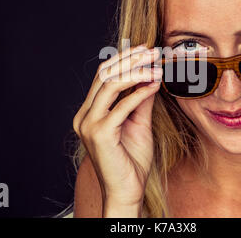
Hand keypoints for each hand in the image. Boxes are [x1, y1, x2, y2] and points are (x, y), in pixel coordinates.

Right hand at [73, 44, 161, 212]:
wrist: (127, 191)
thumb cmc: (131, 160)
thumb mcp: (138, 123)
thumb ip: (140, 100)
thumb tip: (150, 75)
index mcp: (89, 112)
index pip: (103, 76)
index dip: (124, 59)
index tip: (145, 50)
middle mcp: (84, 116)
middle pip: (104, 75)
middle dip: (130, 59)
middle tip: (153, 51)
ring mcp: (88, 124)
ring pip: (110, 85)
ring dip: (136, 71)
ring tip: (156, 65)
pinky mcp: (99, 134)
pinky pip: (122, 106)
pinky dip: (140, 92)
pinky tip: (155, 84)